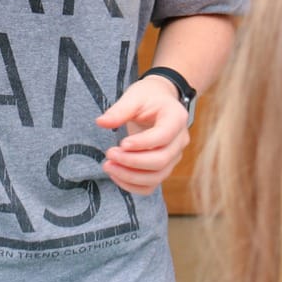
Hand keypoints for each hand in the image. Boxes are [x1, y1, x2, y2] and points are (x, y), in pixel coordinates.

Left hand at [96, 76, 190, 195]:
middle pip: (161, 161)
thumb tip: (101, 122)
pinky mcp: (165, 167)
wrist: (160, 100)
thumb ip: (119, 110)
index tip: (121, 143)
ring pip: (156, 177)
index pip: (162, 137)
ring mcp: (174, 156)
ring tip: (108, 166)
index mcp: (176, 118)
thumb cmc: (148, 96)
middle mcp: (180, 140)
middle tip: (109, 154)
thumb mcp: (134, 96)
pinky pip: (152, 184)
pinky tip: (116, 175)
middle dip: (132, 162)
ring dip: (130, 176)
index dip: (141, 143)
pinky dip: (133, 185)